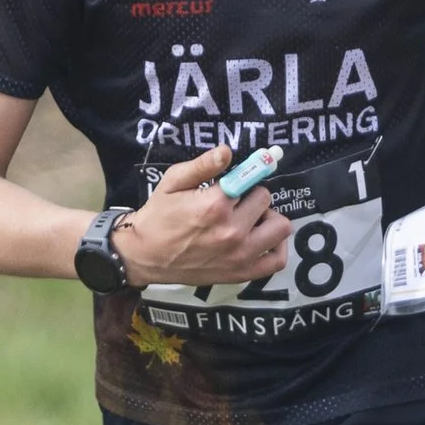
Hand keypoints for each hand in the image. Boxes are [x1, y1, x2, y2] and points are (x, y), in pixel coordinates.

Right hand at [112, 144, 292, 287]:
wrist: (145, 255)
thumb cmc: (158, 215)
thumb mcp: (173, 182)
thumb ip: (202, 165)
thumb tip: (227, 151)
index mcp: (215, 205)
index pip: (251, 179)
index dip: (245, 176)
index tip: (242, 177)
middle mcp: (232, 231)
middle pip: (265, 199)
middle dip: (251, 195)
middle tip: (235, 201)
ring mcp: (240, 255)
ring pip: (279, 227)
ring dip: (268, 219)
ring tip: (250, 219)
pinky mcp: (242, 274)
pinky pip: (277, 260)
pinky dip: (276, 247)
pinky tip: (261, 238)